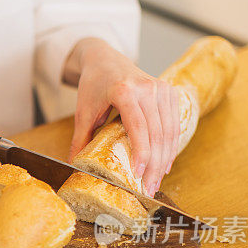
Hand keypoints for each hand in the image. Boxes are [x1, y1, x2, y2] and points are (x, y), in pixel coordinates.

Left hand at [64, 38, 179, 195]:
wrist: (105, 59)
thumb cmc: (93, 85)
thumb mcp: (83, 112)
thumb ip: (80, 140)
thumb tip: (73, 168)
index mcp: (124, 90)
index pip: (138, 127)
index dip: (141, 153)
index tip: (139, 175)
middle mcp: (147, 88)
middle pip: (156, 133)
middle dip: (155, 165)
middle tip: (149, 188)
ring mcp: (161, 89)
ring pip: (169, 131)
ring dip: (165, 160)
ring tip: (157, 181)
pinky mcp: (170, 92)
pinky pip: (173, 124)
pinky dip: (171, 146)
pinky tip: (165, 164)